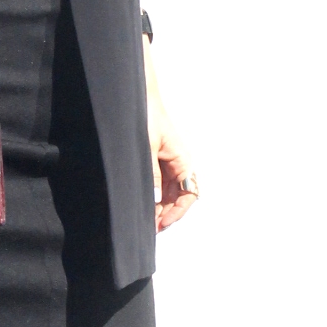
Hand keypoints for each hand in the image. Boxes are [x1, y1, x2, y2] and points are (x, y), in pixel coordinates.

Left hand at [151, 102, 198, 230]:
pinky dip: (154, 197)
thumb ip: (152, 174)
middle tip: (151, 227)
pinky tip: (144, 204)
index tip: (162, 223)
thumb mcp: (147, 148)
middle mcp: (179, 165)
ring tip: (146, 220)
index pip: (188, 195)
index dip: (177, 212)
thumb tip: (156, 199)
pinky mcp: (158, 162)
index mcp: (183, 161)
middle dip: (167, 214)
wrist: (138, 98)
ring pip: (169, 194)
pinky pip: (160, 185)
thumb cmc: (147, 117)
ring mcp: (169, 164)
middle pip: (179, 198)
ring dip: (160, 207)